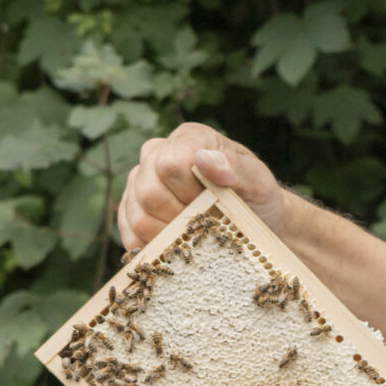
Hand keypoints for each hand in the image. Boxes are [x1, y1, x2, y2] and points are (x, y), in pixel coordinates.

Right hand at [117, 123, 288, 252]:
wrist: (255, 222)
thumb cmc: (255, 196)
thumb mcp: (257, 181)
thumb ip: (234, 167)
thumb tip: (203, 158)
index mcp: (189, 139)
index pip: (170, 163)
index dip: (190, 191)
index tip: (214, 201)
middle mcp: (157, 154)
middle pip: (148, 191)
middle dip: (180, 216)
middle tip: (205, 222)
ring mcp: (139, 182)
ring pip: (136, 215)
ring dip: (168, 234)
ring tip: (194, 235)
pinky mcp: (131, 210)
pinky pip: (128, 232)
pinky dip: (153, 246)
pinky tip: (175, 247)